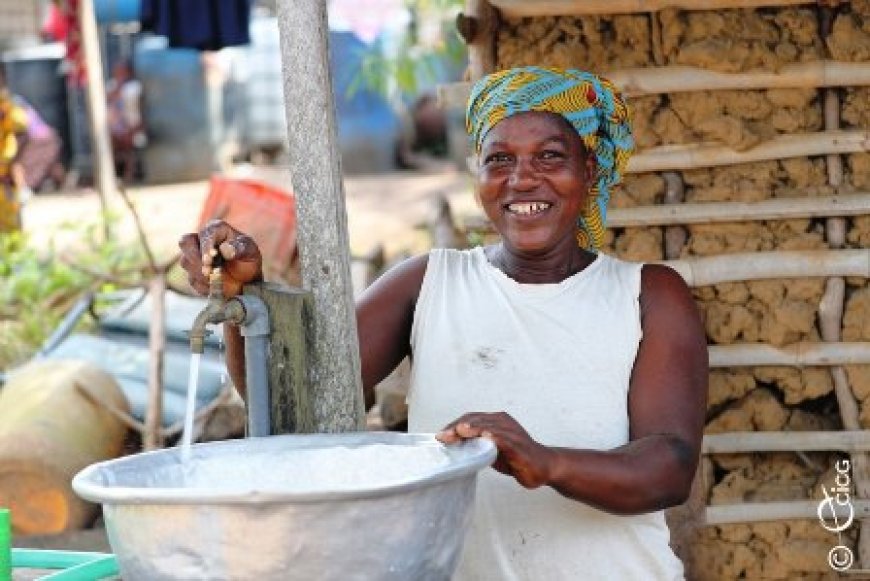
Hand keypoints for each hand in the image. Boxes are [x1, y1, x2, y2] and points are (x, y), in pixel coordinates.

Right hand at [178, 219, 262, 296]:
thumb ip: (239, 249)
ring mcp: (194, 256)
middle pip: (185, 242)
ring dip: (201, 273)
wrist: (246, 281)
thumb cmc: (248, 260)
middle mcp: (201, 240)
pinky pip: (192, 279)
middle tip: (208, 271)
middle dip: (195, 258)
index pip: (204, 234)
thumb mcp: (250, 252)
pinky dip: (204, 285)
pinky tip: (217, 285)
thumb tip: (226, 249)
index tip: (212, 258)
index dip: (206, 246)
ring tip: (219, 278)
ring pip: (185, 262)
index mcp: (216, 229)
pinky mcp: (191, 273)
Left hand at [437, 412, 553, 488]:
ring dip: (471, 429)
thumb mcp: (492, 450)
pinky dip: (493, 437)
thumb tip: (454, 447)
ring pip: (488, 426)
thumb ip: (476, 445)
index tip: (440, 436)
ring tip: (458, 431)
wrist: (544, 466)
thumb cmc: (516, 458)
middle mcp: (503, 422)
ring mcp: (511, 432)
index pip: (470, 418)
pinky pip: (504, 439)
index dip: (454, 425)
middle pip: (475, 420)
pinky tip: (485, 437)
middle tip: (442, 437)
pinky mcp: (518, 445)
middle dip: (457, 427)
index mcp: (495, 421)